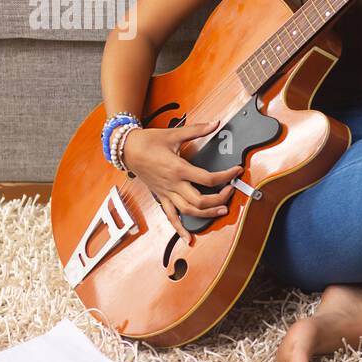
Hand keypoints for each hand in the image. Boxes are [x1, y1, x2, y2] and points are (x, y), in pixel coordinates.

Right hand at [121, 120, 242, 245]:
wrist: (125, 148)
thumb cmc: (147, 141)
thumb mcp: (174, 134)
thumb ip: (197, 130)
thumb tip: (215, 123)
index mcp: (178, 169)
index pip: (208, 178)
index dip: (226, 176)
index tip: (236, 171)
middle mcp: (173, 184)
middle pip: (201, 200)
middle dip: (220, 199)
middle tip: (231, 192)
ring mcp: (166, 193)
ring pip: (188, 211)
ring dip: (207, 214)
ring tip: (221, 211)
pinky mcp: (161, 197)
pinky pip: (170, 216)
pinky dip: (180, 229)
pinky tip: (188, 238)